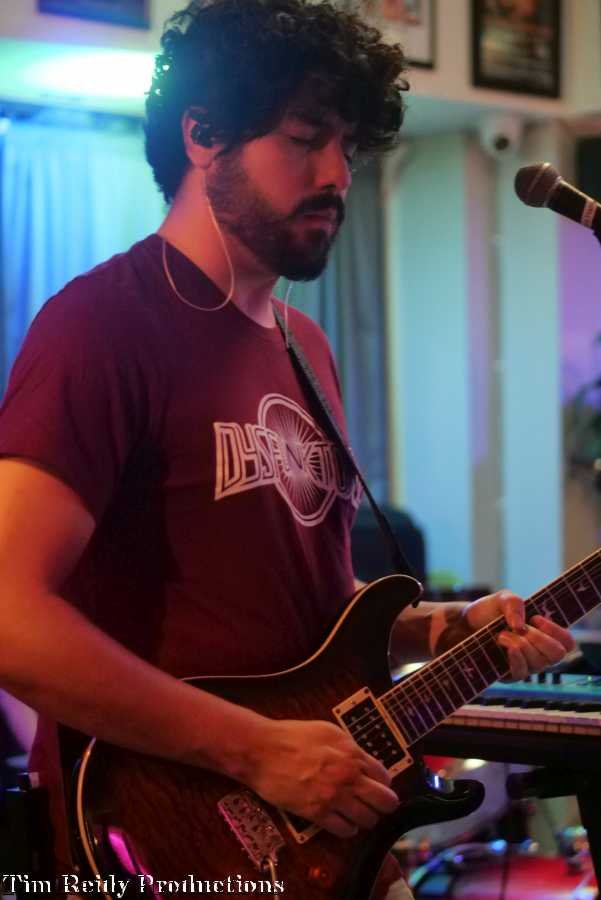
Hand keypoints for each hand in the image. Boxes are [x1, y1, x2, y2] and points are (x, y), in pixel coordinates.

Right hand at [245, 718, 398, 837]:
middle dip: (383, 804)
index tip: (377, 786)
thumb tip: (363, 761)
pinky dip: (347, 829)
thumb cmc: (292, 737)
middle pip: (385, 802)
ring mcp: (334, 797)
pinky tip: (341, 821)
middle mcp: (348, 777)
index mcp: (352, 754)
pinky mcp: (317, 813)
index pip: (385, 777)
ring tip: (356, 814)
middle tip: (374, 805)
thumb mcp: (328, 732)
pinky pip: (345, 831)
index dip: (383, 783)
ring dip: (365, 818)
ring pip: (368, 820)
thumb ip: (350, 748)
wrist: (263, 751)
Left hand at [464, 589, 575, 679]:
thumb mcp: (503, 598)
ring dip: (521, 644)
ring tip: (502, 633)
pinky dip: (515, 656)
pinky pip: (521, 673)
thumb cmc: (488, 611)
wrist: (463, 624)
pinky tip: (504, 644)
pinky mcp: (508, 675)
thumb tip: (520, 627)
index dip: (557, 631)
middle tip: (520, 628)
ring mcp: (525, 665)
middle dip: (539, 638)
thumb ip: (515, 603)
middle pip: (557, 654)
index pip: (567, 642)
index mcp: (544, 634)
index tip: (536, 618)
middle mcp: (538, 652)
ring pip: (539, 663)